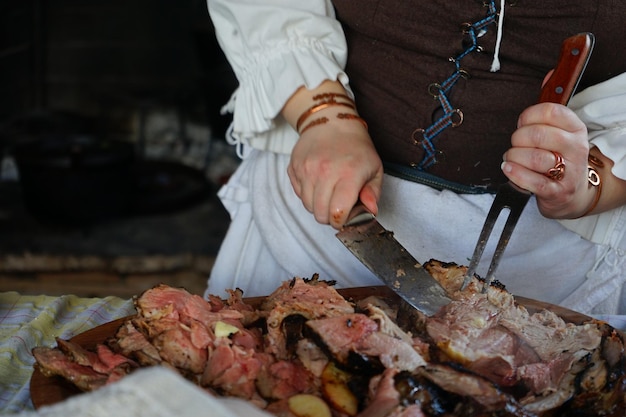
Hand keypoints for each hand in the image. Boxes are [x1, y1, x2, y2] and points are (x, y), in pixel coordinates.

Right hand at [287, 116, 382, 228]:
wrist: (332, 122)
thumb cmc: (356, 148)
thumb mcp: (374, 168)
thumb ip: (373, 193)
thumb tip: (371, 211)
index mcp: (348, 174)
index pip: (338, 213)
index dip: (342, 221)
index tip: (346, 216)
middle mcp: (325, 172)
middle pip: (320, 213)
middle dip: (330, 216)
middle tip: (338, 207)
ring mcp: (307, 169)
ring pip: (308, 206)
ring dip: (318, 206)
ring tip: (328, 194)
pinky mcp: (294, 167)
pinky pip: (298, 193)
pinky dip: (308, 194)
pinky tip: (318, 183)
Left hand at [501, 102, 591, 217]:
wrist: (571, 193)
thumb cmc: (559, 158)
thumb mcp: (560, 131)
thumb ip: (549, 106)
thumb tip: (547, 75)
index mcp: (576, 128)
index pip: (551, 111)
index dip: (529, 115)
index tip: (522, 123)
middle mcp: (576, 148)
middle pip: (538, 135)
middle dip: (518, 138)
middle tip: (516, 144)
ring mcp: (569, 171)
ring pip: (534, 158)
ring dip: (514, 157)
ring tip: (512, 158)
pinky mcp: (557, 192)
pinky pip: (534, 181)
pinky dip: (516, 174)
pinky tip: (509, 169)